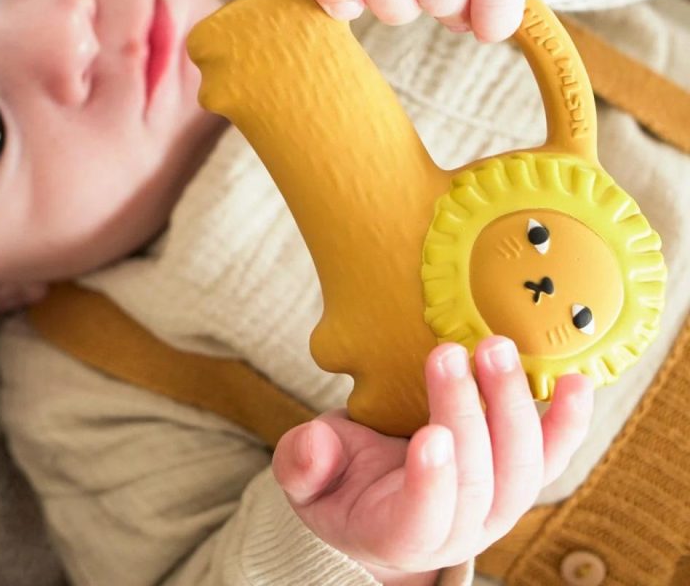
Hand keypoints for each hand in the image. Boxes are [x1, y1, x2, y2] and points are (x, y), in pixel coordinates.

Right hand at [272, 336, 592, 584]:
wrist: (385, 500)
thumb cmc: (344, 485)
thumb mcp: (307, 478)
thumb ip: (303, 465)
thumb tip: (314, 447)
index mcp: (399, 533)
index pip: (422, 519)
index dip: (432, 484)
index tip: (431, 436)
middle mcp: (460, 528)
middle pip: (477, 480)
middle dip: (466, 413)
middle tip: (450, 353)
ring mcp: (497, 505)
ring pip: (521, 466)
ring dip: (513, 405)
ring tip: (496, 348)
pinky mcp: (518, 476)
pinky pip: (552, 455)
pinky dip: (567, 421)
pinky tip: (576, 381)